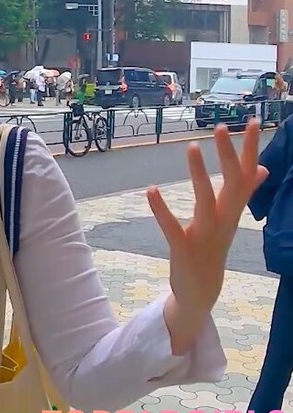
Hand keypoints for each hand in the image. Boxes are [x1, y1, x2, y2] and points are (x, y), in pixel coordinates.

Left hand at [148, 119, 267, 316]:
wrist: (201, 291)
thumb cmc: (212, 248)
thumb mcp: (229, 218)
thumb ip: (243, 192)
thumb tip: (261, 167)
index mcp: (233, 211)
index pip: (245, 175)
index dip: (248, 149)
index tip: (250, 121)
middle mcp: (224, 220)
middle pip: (232, 184)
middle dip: (228, 156)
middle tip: (221, 127)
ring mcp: (205, 235)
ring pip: (205, 200)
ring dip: (198, 174)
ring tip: (191, 146)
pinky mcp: (184, 249)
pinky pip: (172, 226)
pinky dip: (161, 209)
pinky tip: (151, 189)